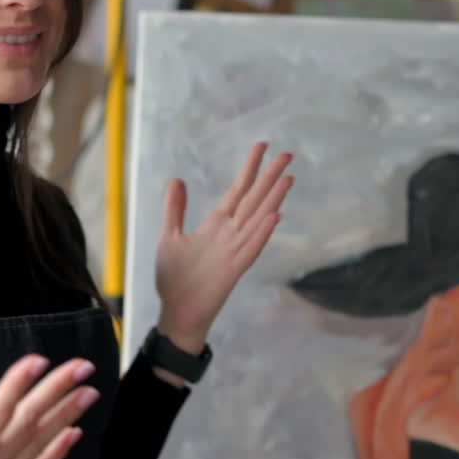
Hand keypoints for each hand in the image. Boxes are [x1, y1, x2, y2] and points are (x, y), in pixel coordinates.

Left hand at [155, 142, 293, 354]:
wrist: (177, 312)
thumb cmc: (175, 278)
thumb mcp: (169, 237)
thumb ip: (175, 209)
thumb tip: (177, 179)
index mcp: (217, 224)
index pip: (238, 190)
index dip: (250, 168)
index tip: (262, 146)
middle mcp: (230, 233)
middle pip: (254, 199)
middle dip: (269, 176)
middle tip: (288, 154)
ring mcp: (234, 250)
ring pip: (258, 219)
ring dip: (274, 199)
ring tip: (289, 178)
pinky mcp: (234, 268)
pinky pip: (252, 247)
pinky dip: (263, 232)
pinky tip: (276, 216)